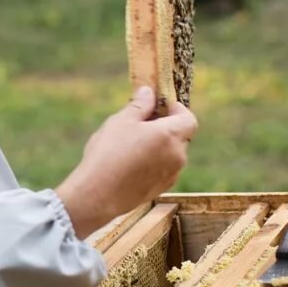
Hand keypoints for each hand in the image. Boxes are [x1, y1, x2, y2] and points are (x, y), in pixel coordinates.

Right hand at [55, 86, 197, 238]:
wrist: (98, 194)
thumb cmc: (108, 153)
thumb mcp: (120, 122)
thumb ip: (139, 105)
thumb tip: (149, 92)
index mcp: (170, 135)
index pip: (189, 118)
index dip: (178, 110)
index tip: (160, 105)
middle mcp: (177, 156)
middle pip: (181, 136)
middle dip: (165, 126)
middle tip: (141, 122)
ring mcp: (171, 175)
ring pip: (172, 153)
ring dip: (159, 145)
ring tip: (131, 144)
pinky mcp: (161, 188)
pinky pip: (164, 169)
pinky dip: (154, 162)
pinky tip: (130, 163)